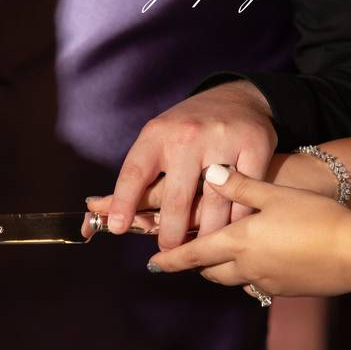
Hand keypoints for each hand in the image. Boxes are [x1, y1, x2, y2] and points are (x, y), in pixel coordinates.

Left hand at [87, 81, 276, 249]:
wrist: (241, 97)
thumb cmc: (189, 131)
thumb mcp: (160, 141)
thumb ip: (138, 176)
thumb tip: (96, 211)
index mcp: (157, 135)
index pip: (135, 172)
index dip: (123, 202)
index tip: (117, 228)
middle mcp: (187, 135)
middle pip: (176, 197)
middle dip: (170, 232)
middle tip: (168, 252)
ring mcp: (222, 139)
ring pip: (214, 201)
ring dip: (207, 233)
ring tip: (201, 252)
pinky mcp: (254, 144)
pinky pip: (245, 193)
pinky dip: (238, 218)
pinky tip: (233, 233)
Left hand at [148, 165, 350, 297]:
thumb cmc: (315, 217)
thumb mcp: (276, 194)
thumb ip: (242, 185)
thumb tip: (211, 173)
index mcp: (239, 242)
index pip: (193, 254)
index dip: (170, 259)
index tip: (151, 264)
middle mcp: (247, 268)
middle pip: (211, 271)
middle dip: (197, 264)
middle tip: (189, 256)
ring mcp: (267, 283)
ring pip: (234, 280)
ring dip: (223, 271)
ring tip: (222, 259)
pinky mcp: (287, 290)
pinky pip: (258, 286)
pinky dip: (250, 277)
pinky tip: (261, 265)